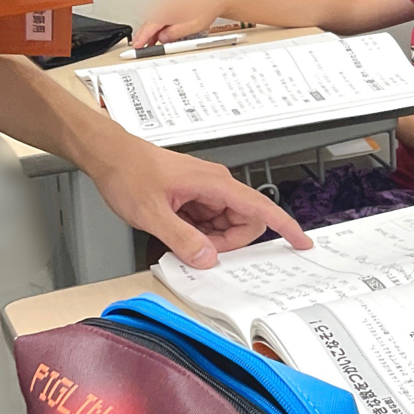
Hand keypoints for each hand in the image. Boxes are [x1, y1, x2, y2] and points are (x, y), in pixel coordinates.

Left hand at [84, 138, 310, 267]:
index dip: (285, 226)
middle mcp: (216, 186)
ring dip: (209, 240)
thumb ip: (182, 238)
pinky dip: (198, 235)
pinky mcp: (195, 199)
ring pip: (226, 226)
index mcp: (214, 183)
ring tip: (177, 235)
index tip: (302, 241)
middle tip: (198, 250)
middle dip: (227, 244)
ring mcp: (206, 192)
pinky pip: (209, 224)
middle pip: (244, 224)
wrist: (111, 155)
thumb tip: (207, 258)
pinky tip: (176, 232)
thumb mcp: (151, 213)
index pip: (260, 207)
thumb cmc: (129, 172)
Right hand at [132, 0, 226, 47]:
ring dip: (150, 31)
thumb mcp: (194, 25)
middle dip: (143, 35)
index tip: (137, 46)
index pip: (151, 25)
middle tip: (138, 47)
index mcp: (169, 7)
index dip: (142, 37)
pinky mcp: (172, 5)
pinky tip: (158, 34)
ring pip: (154, 19)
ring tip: (147, 44)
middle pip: (150, 22)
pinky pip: (160, 17)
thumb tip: (162, 38)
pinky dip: (156, 26)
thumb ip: (176, 33)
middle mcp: (167, 3)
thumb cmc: (208, 8)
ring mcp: (169, 3)